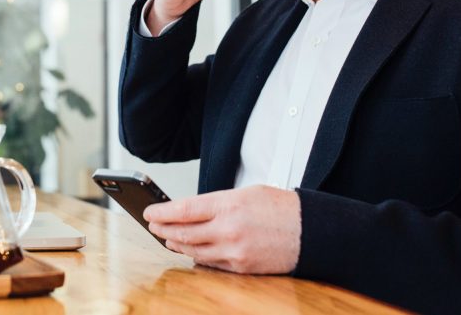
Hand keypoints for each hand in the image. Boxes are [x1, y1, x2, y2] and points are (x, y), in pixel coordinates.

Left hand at [143, 185, 300, 274]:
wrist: (311, 231)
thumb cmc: (282, 208)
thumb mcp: (247, 193)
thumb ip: (218, 203)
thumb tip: (193, 211)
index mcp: (229, 205)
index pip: (184, 210)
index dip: (162, 212)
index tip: (149, 212)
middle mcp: (228, 230)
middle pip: (184, 233)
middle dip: (164, 230)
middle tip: (153, 226)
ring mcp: (234, 251)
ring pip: (194, 251)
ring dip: (177, 245)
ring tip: (167, 239)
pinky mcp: (241, 267)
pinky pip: (211, 264)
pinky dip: (197, 257)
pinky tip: (190, 252)